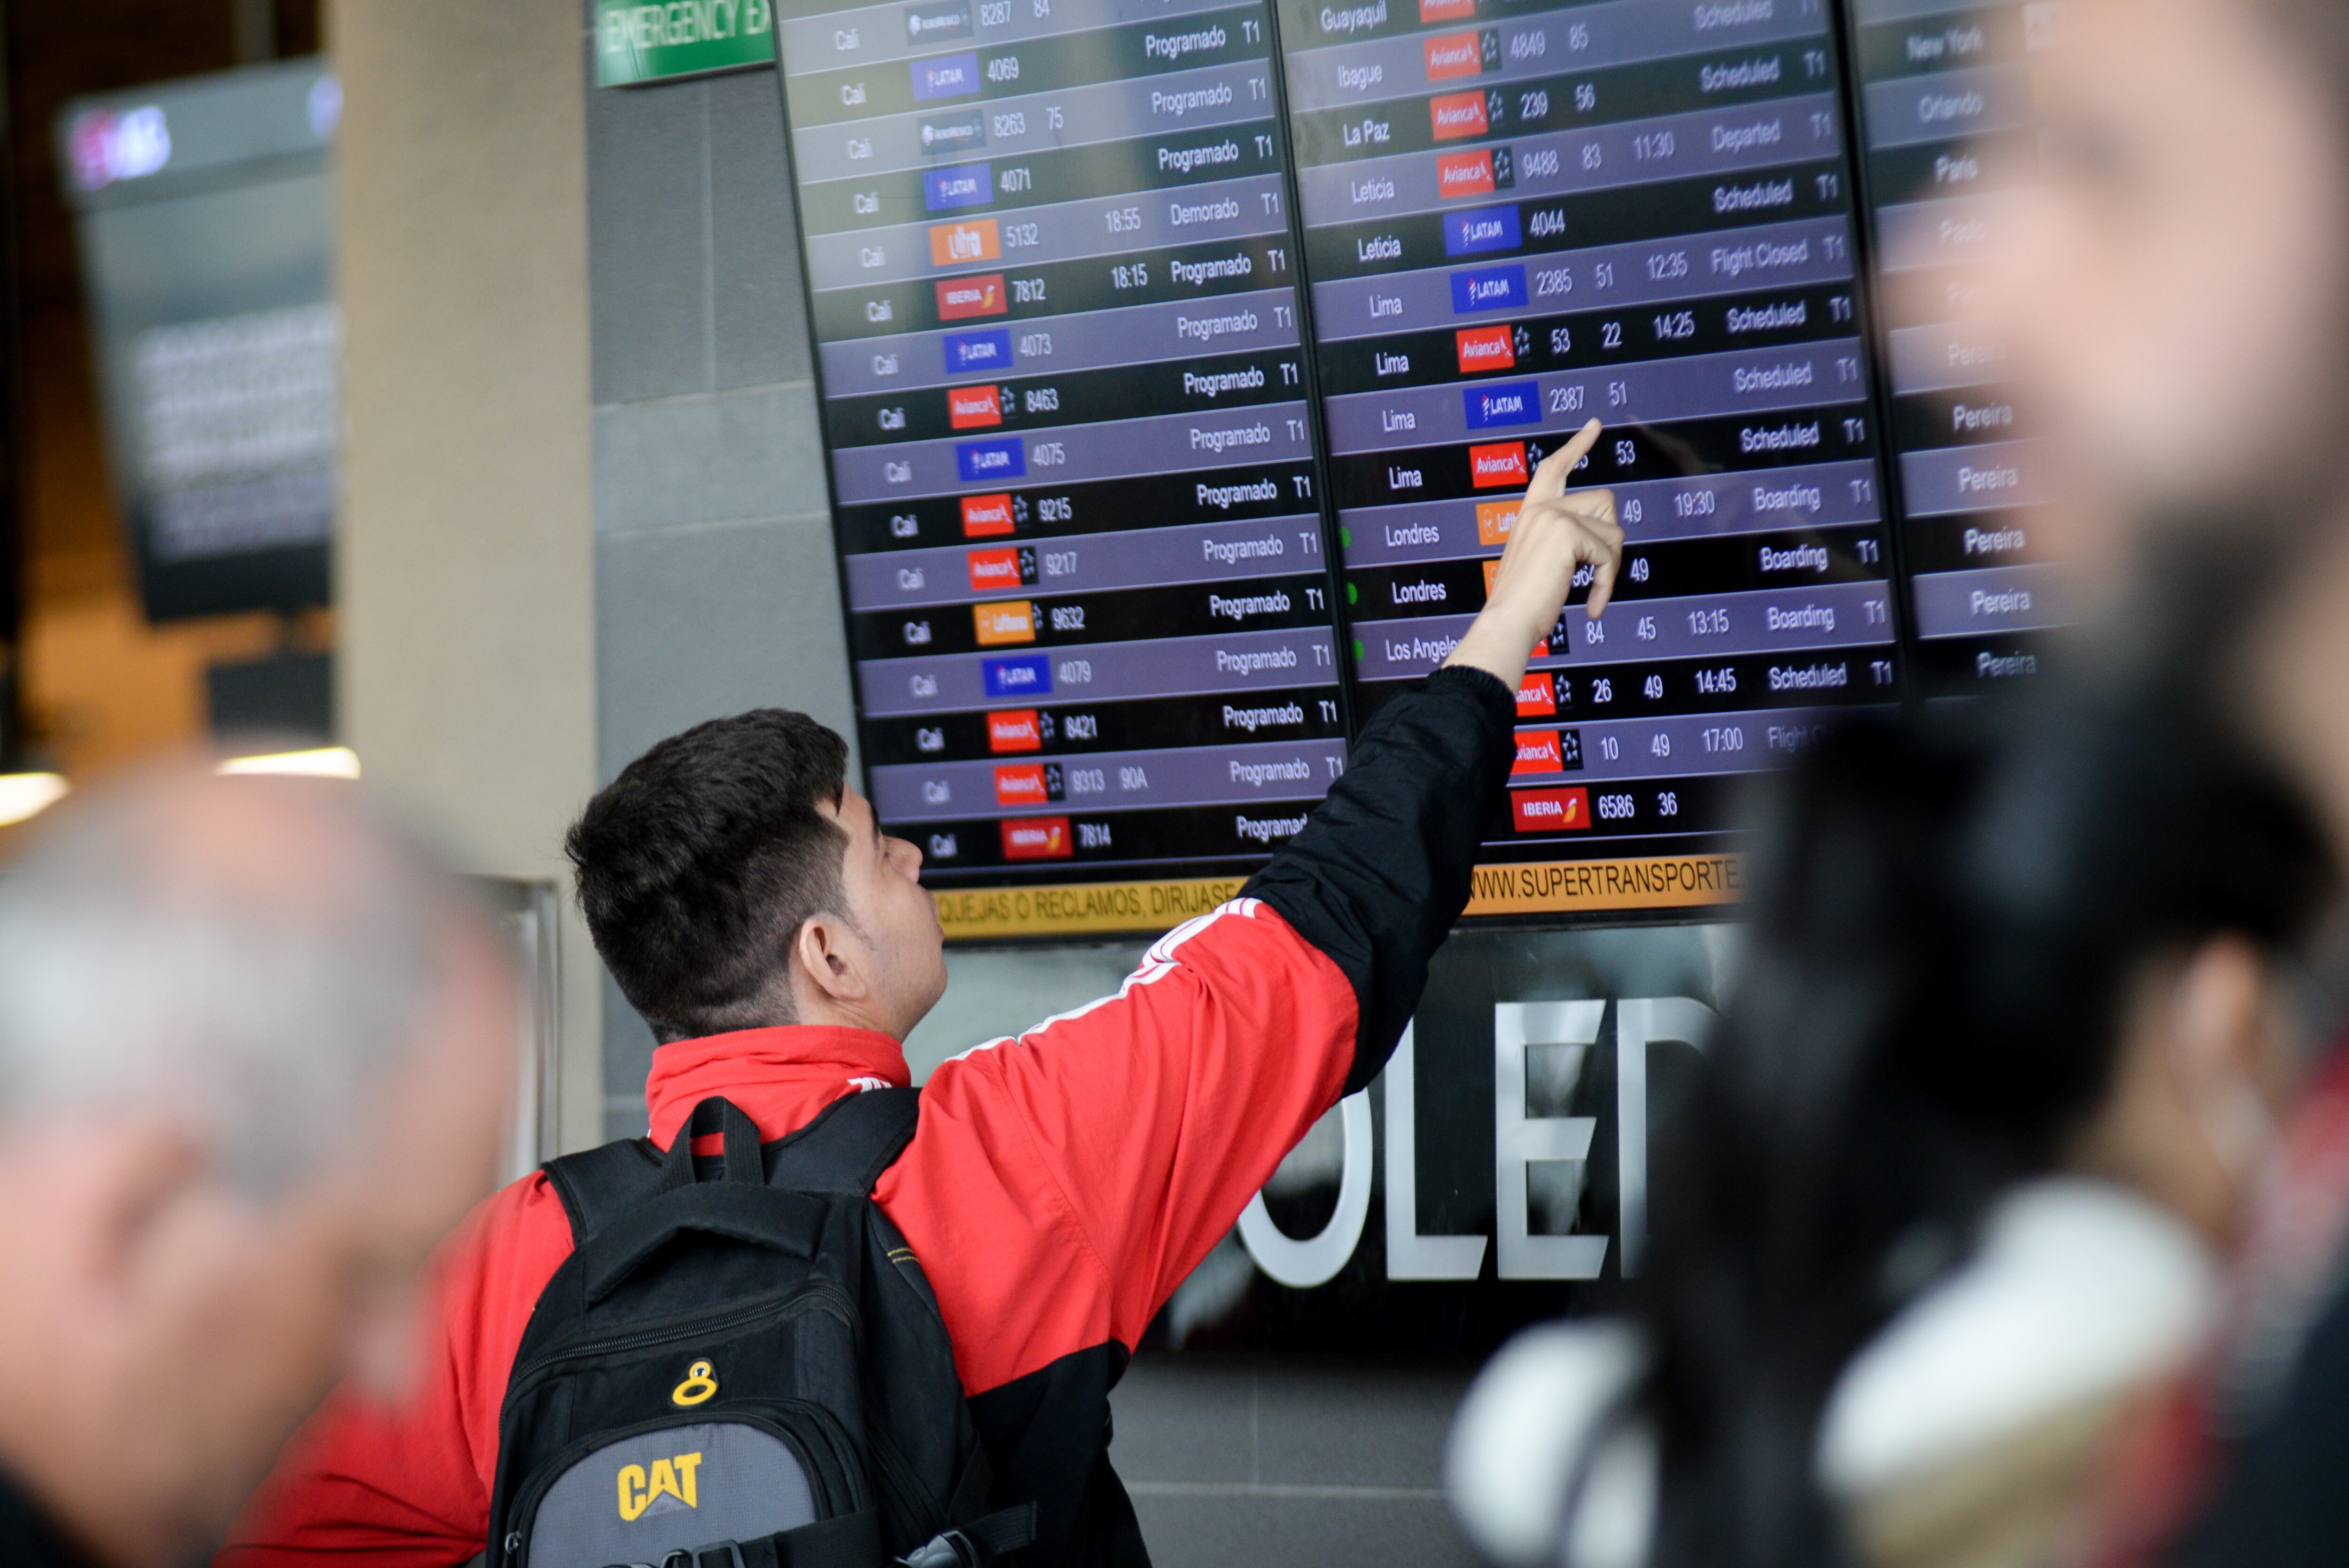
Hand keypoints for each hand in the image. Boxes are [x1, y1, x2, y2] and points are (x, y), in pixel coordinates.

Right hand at [1444, 419, 1621, 691]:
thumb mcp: (1544, 562)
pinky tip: (1591, 605)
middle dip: (1610, 540)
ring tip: (1591, 591)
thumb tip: (1606, 536)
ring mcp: (1553, 516)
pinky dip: (1606, 584)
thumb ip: (1565, 541)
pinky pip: (1608, 555)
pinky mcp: (1566, 531)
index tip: (1594, 425)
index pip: (1555, 468)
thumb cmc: (1522, 604)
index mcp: (1531, 512)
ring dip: (1609, 566)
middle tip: (1598, 574)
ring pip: (1613, 530)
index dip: (1577, 446)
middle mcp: (1541, 507)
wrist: (1508, 621)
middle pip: (1605, 502)